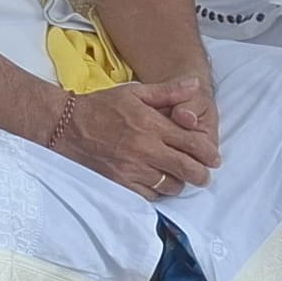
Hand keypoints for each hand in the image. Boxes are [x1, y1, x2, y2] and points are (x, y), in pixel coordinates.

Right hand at [49, 75, 220, 198]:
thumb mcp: (136, 91)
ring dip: (179, 183)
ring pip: (170, 185)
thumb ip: (168, 92)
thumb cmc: (103, 105)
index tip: (214, 158)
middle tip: (205, 176)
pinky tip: (158, 184)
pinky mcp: (120, 183)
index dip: (208, 153)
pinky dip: (158, 191)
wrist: (67, 125)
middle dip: (201, 175)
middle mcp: (145, 149)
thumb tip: (194, 85)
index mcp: (151, 125)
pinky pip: (149, 195)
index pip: (191, 143)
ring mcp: (132, 169)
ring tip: (180, 178)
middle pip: (186, 169)